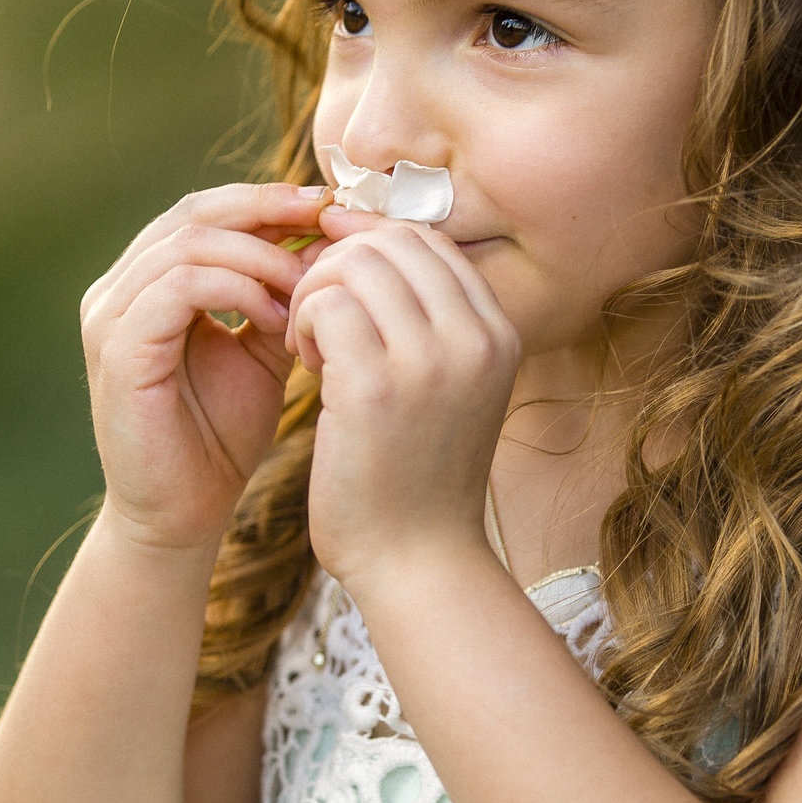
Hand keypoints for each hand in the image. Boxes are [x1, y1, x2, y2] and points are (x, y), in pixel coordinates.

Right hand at [80, 183, 330, 555]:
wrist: (183, 516)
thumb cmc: (221, 435)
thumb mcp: (263, 348)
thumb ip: (283, 292)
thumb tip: (331, 236)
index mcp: (149, 281)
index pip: (207, 211)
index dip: (268, 199)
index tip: (332, 205)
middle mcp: (119, 288)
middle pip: (194, 213)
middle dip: (267, 210)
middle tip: (328, 219)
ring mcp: (110, 317)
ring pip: (187, 244)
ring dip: (259, 255)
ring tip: (308, 283)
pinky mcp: (116, 351)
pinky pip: (177, 289)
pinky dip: (235, 289)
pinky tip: (278, 315)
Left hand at [285, 208, 522, 583]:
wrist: (418, 563)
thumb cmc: (418, 476)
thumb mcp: (449, 387)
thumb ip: (429, 320)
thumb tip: (368, 243)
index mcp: (499, 334)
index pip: (429, 239)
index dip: (370, 241)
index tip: (336, 276)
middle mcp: (475, 338)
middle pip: (390, 240)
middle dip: (338, 265)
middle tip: (319, 320)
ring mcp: (430, 361)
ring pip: (354, 263)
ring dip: (316, 294)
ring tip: (315, 346)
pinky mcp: (376, 387)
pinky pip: (326, 306)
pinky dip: (302, 324)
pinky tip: (307, 367)